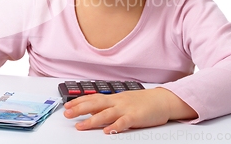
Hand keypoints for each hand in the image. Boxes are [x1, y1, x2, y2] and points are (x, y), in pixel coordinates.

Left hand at [63, 87, 196, 133]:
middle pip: (95, 104)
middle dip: (79, 109)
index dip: (79, 101)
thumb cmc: (143, 102)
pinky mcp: (136, 117)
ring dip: (92, 120)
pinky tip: (107, 131)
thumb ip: (109, 105)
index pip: (93, 98)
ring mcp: (126, 109)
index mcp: (114, 98)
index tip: (67, 105)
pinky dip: (115, 126)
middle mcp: (118, 101)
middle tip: (67, 114)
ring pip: (106, 114)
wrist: (163, 100)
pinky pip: (123, 122)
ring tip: (80, 126)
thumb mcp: (123, 100)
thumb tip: (93, 108)